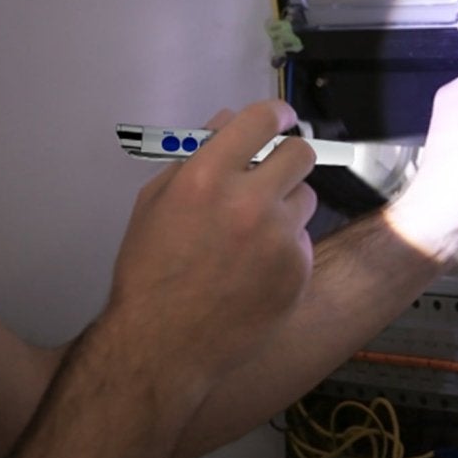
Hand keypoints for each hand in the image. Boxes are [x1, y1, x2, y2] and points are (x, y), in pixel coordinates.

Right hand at [109, 99, 315, 390]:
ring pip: (306, 198)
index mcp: (206, 176)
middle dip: (288, 158)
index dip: (277, 115)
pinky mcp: (297, 271)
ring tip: (254, 233)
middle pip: (300, 154)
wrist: (163, 342)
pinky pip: (303, 242)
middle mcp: (249, 202)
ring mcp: (279, 238)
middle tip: (275, 172)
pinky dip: (285, 248)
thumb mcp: (156, 202)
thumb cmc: (150, 272)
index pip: (261, 121)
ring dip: (287, 205)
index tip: (282, 119)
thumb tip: (227, 122)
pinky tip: (255, 269)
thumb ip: (193, 156)